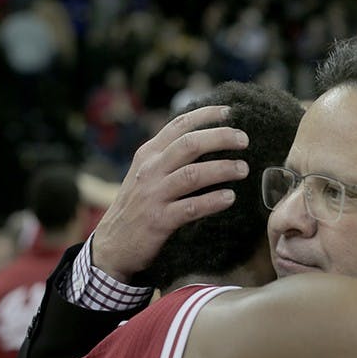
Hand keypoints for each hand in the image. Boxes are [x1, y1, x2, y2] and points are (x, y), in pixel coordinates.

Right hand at [91, 105, 249, 282]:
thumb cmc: (136, 207)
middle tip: (244, 139)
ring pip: (192, 174)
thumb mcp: (145, 174)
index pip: (179, 125)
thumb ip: (168, 156)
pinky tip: (229, 198)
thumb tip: (204, 139)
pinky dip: (212, 201)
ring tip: (243, 169)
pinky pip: (190, 207)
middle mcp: (150, 170)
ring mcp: (153, 195)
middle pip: (189, 144)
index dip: (206, 115)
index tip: (229, 112)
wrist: (112, 245)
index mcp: (148, 154)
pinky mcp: (158, 220)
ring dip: (221, 169)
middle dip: (220, 138)